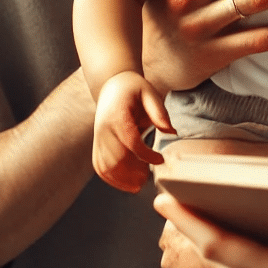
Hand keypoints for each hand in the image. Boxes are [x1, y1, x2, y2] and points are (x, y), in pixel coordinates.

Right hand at [93, 71, 170, 192]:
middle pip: (116, 158)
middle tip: (149, 177)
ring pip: (106, 166)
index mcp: (117, 115)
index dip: (146, 155)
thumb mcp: (150, 93)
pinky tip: (125, 183)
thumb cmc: (133, 88)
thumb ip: (159, 112)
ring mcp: (98, 138)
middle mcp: (103, 129)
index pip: (131, 141)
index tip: (160, 160)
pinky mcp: (97, 144)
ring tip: (139, 183)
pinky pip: (99, 166)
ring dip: (121, 179)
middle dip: (133, 172)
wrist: (112, 84)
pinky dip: (110, 178)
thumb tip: (171, 131)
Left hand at [155, 193, 267, 267]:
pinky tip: (234, 231)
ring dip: (211, 238)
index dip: (190, 222)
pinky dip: (233, 251)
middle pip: (219, 255)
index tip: (163, 198)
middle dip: (191, 226)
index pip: (222, 247)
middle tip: (167, 193)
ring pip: (231, 266)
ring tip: (194, 204)